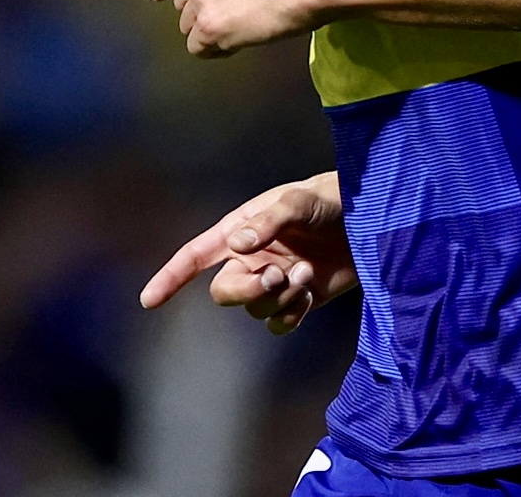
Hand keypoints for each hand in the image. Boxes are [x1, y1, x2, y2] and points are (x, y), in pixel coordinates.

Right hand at [138, 173, 355, 333]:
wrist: (373, 219)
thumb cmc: (331, 198)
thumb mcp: (300, 201)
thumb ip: (269, 221)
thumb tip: (237, 245)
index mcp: (241, 229)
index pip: (195, 255)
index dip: (170, 277)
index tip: (148, 301)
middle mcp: (252, 258)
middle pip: (223, 292)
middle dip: (246, 290)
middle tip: (276, 276)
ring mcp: (274, 280)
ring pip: (254, 308)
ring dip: (278, 296)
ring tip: (306, 273)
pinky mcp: (299, 299)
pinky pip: (279, 323)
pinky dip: (291, 314)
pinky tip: (309, 292)